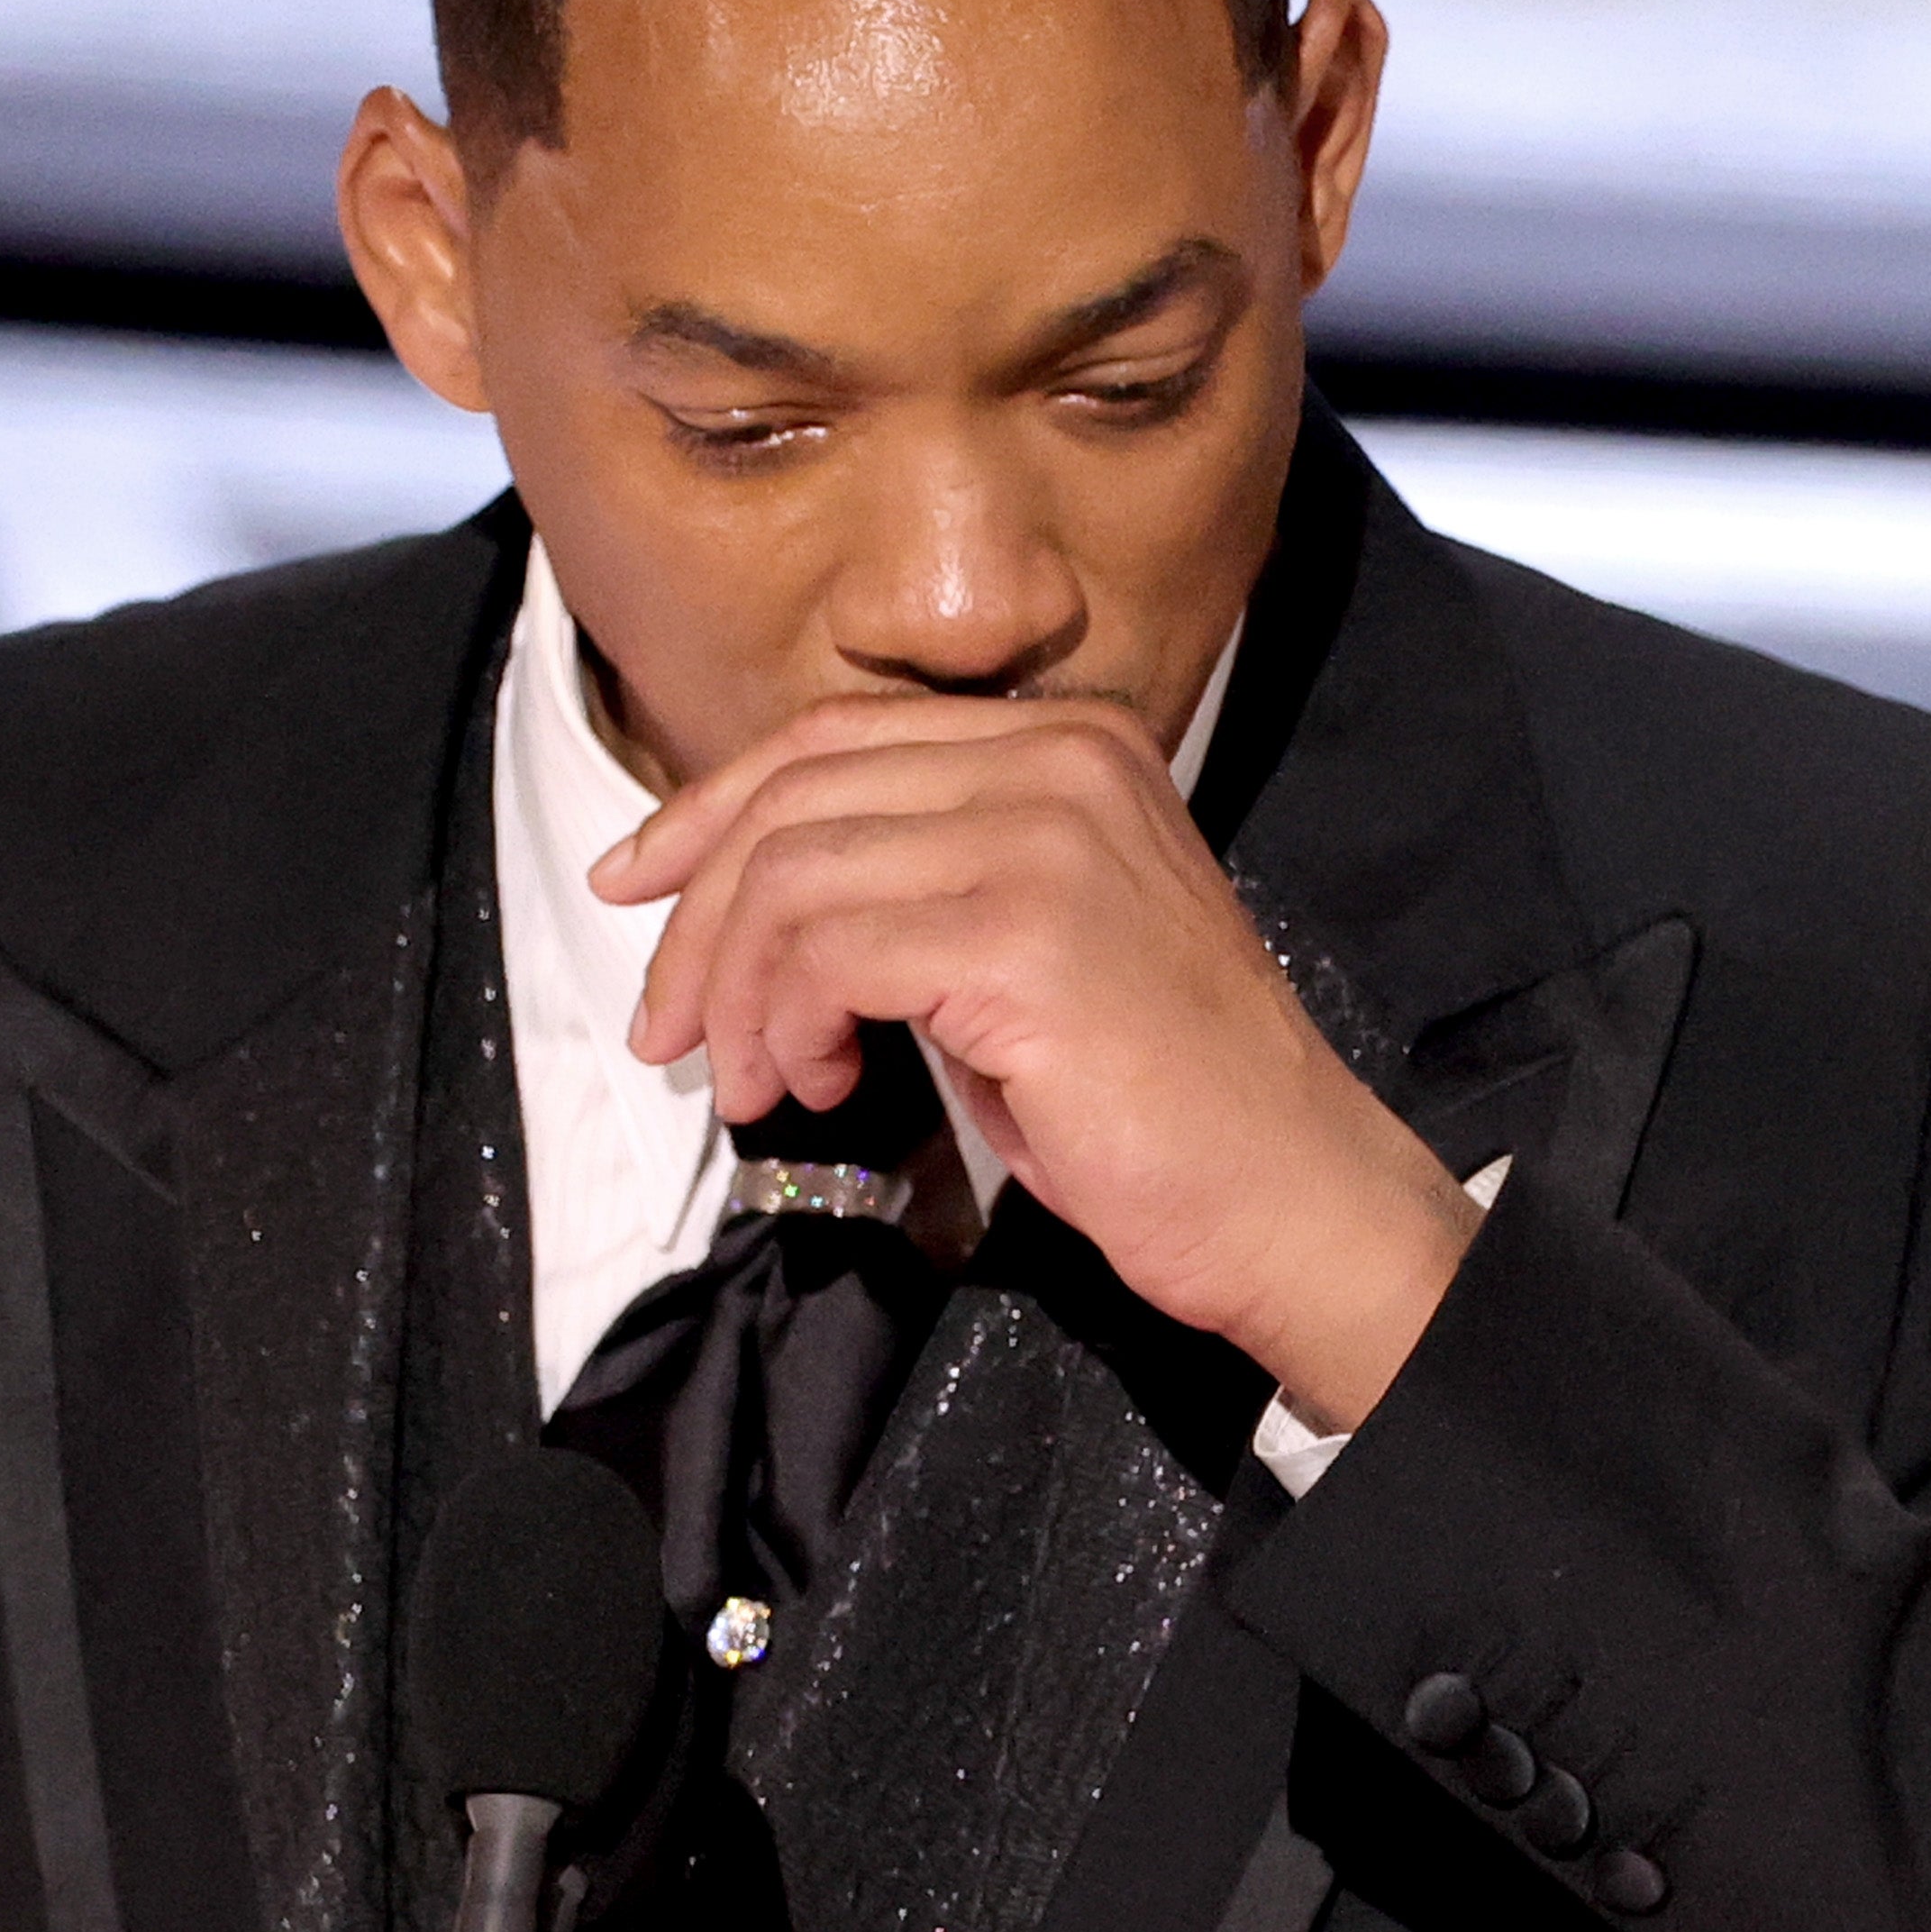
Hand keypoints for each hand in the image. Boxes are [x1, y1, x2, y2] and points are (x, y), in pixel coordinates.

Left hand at [598, 694, 1478, 1429]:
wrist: (1291, 1195)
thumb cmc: (1158, 1101)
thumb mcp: (1030, 943)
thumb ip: (923, 881)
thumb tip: (751, 898)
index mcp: (1070, 742)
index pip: (836, 736)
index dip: (712, 808)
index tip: (639, 885)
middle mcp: (1061, 760)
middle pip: (797, 794)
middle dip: (699, 916)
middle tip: (668, 1027)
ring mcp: (1046, 837)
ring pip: (793, 874)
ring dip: (739, 993)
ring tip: (759, 1081)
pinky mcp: (1023, 933)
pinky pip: (825, 952)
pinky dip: (784, 1024)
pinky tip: (814, 1084)